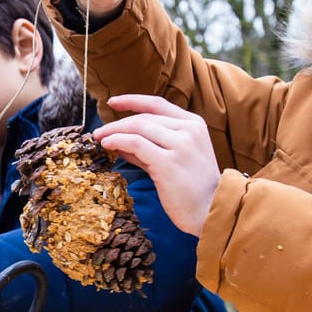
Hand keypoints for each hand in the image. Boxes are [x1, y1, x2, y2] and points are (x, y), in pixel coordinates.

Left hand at [92, 95, 220, 235]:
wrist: (212, 211)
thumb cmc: (193, 190)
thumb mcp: (175, 160)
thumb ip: (150, 147)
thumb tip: (119, 141)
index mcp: (193, 124)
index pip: (157, 104)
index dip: (132, 100)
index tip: (112, 102)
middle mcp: (188, 130)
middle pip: (144, 117)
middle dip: (117, 123)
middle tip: (99, 132)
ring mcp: (180, 145)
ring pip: (138, 127)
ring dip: (114, 131)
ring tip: (100, 139)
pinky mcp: (168, 162)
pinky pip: (136, 144)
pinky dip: (118, 141)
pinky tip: (108, 145)